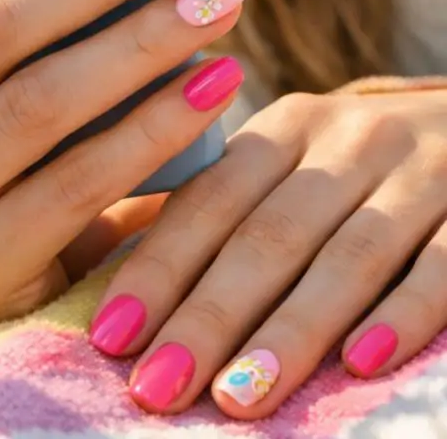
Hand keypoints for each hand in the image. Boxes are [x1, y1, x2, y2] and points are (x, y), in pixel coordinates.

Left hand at [89, 83, 446, 417]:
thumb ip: (226, 200)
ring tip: (237, 398)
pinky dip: (402, 313)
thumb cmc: (365, 161)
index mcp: (290, 127)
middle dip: (209, 315)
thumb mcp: (298, 156)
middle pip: (270, 233)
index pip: (212, 199)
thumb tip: (122, 271)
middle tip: (158, 387)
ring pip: (349, 254)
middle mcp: (350, 140)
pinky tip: (361, 364)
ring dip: (291, 328)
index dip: (160, 266)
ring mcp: (419, 172)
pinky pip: (441, 264)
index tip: (112, 335)